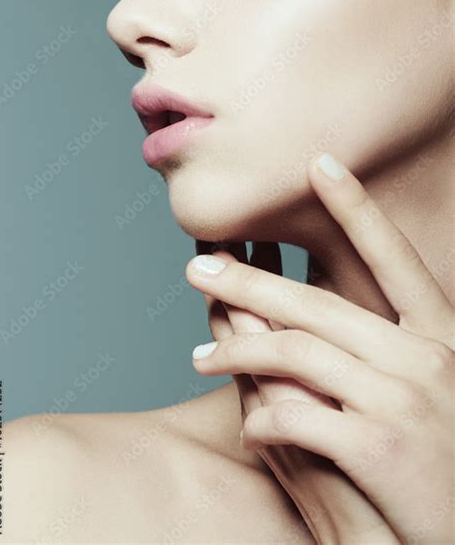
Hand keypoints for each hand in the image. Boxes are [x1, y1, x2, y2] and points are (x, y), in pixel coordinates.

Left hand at [188, 154, 453, 544]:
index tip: (322, 164)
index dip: (358, 208)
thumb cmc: (451, 464)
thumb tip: (320, 320)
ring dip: (237, 352)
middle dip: (250, 280)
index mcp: (442, 336)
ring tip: (198, 357)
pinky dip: (262, 419)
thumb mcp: (436, 392)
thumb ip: (387, 354)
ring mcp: (403, 400)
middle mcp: (424, 356)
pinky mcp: (382, 449)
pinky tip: (246, 426)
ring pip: (295, 353)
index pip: (395, 258)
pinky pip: (297, 415)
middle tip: (199, 267)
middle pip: (317, 304)